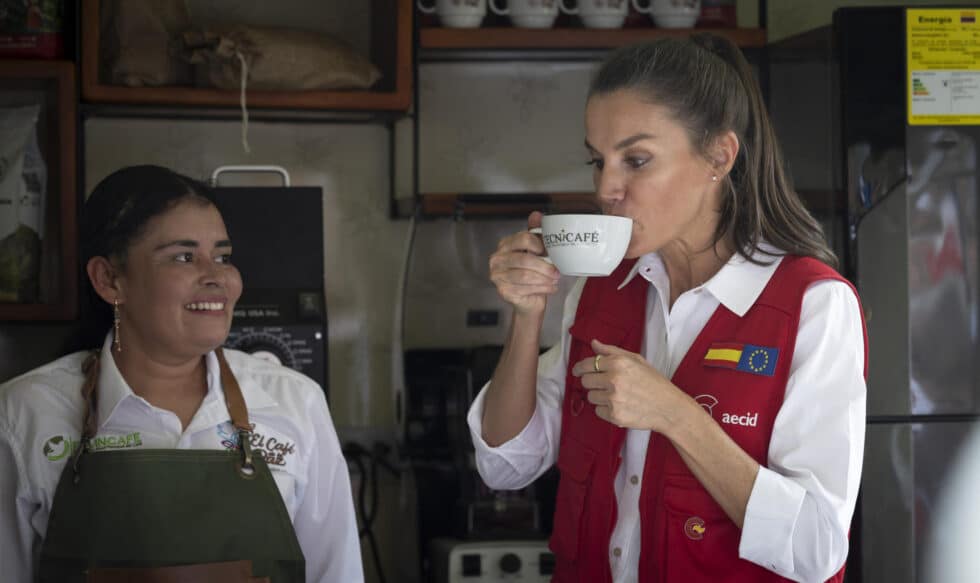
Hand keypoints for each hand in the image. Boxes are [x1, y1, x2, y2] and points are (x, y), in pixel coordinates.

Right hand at [488, 211, 561, 315]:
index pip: (523, 238)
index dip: (539, 245)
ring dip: (544, 278)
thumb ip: (535, 233)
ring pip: (525, 275)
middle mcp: (497, 259)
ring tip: (555, 279)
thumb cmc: (532, 273)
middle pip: (524, 259)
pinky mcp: (503, 291)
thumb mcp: (536, 252)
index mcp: (505, 245)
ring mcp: (498, 276)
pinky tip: (551, 287)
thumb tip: (537, 215)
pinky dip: (543, 288)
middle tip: (557, 271)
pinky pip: (526, 288)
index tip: (547, 252)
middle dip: (544, 266)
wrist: (529, 300)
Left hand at [571, 339, 690, 431]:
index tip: (577, 371)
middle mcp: (613, 380)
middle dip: (591, 382)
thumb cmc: (654, 382)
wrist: (669, 408)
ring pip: (590, 397)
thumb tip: (594, 344)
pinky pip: (598, 411)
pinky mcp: (614, 416)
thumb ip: (612, 351)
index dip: (580, 368)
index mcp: (618, 363)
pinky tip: (620, 406)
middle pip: (585, 381)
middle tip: (603, 384)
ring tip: (617, 395)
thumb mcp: (636, 360)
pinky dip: (605, 410)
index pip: (587, 364)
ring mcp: (613, 399)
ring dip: (599, 396)